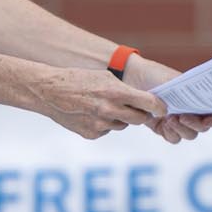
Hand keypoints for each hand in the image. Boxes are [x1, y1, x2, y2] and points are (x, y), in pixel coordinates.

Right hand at [34, 66, 167, 139]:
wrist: (49, 91)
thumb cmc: (79, 79)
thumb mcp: (104, 77)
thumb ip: (125, 90)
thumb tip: (145, 100)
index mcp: (115, 92)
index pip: (148, 103)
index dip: (159, 107)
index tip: (163, 109)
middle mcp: (109, 110)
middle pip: (139, 119)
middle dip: (142, 114)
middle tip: (139, 109)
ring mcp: (100, 124)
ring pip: (122, 125)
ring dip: (120, 118)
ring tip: (103, 106)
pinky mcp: (91, 134)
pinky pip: (107, 130)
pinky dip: (104, 124)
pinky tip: (90, 113)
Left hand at [124, 55, 211, 143]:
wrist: (132, 78)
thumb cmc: (155, 75)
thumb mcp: (173, 80)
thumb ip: (187, 92)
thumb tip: (200, 100)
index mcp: (197, 98)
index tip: (208, 119)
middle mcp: (190, 111)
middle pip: (203, 127)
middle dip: (195, 125)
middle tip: (183, 116)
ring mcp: (178, 121)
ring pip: (189, 135)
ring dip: (182, 129)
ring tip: (170, 119)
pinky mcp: (163, 128)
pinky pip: (173, 138)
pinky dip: (171, 133)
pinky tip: (164, 123)